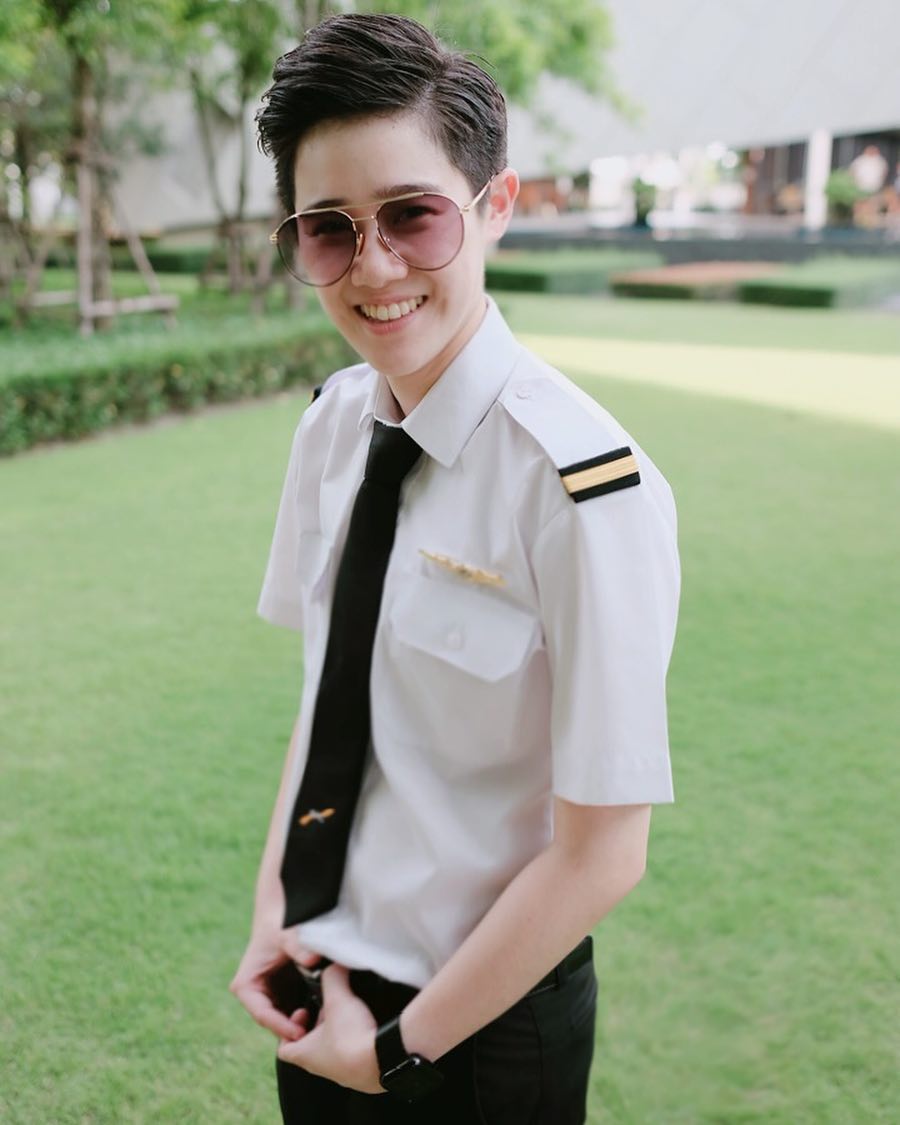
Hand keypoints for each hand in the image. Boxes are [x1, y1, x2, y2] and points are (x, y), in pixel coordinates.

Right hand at [230, 921, 322, 1041]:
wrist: (281, 916)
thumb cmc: (280, 925)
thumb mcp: (288, 936)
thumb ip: (299, 948)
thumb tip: (313, 960)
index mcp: (246, 986)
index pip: (262, 1014)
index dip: (280, 1026)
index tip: (300, 1032)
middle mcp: (254, 996)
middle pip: (273, 1022)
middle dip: (292, 1029)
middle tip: (315, 1032)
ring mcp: (268, 998)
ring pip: (284, 1020)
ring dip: (301, 1024)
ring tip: (321, 1026)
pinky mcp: (282, 996)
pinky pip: (293, 1012)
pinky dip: (307, 1015)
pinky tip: (323, 1016)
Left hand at [277, 964, 382, 1093]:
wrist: (383, 1059)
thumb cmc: (351, 1036)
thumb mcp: (337, 998)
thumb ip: (332, 977)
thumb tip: (335, 964)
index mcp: (305, 1055)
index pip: (284, 1048)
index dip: (288, 1029)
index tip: (302, 1012)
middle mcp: (322, 1067)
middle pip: (311, 1045)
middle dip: (318, 1023)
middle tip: (329, 1006)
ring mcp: (343, 1072)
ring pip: (333, 1048)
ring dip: (338, 1030)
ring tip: (349, 1011)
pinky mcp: (362, 1071)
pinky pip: (354, 1052)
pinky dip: (356, 1037)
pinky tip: (366, 1022)